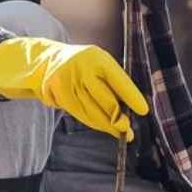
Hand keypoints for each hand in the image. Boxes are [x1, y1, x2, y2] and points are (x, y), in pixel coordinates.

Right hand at [0, 37, 148, 140]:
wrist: (48, 60)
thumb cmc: (85, 66)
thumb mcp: (100, 65)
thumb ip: (113, 82)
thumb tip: (130, 110)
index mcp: (98, 58)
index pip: (118, 79)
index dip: (131, 96)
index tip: (143, 110)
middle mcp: (82, 68)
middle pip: (104, 98)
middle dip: (118, 116)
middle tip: (128, 128)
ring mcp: (68, 81)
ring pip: (91, 110)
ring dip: (106, 125)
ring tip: (120, 132)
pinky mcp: (57, 94)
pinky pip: (79, 113)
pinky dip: (93, 122)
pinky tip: (103, 127)